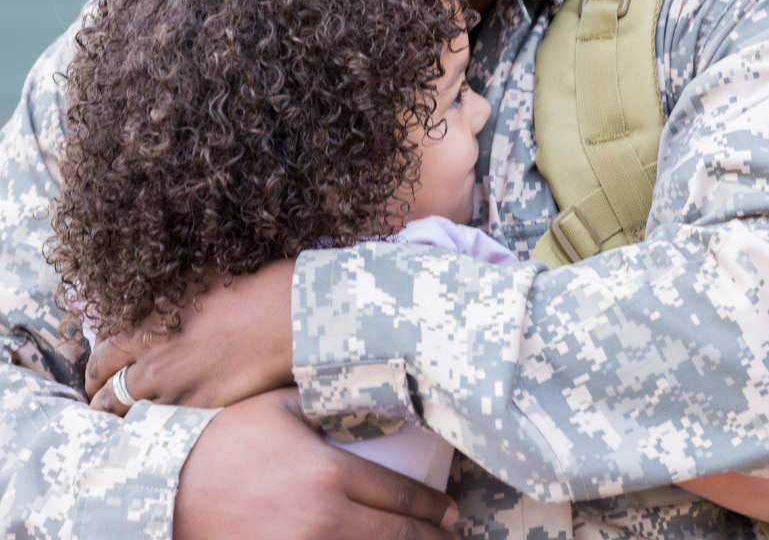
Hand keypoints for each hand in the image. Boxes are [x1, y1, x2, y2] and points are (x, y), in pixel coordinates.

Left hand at [87, 259, 295, 412]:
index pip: (107, 338)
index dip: (103, 354)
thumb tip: (168, 295)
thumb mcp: (209, 276)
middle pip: (102, 371)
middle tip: (98, 392)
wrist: (288, 318)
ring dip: (113, 409)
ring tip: (116, 415)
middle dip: (96, 385)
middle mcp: (150, 344)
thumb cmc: (260, 289)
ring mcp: (167, 378)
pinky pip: (152, 419)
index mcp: (153, 310)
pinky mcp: (188, 404)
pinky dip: (146, 422)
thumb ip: (179, 291)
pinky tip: (153, 423)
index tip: (106, 362)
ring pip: (117, 404)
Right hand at [174, 388, 458, 539]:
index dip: (434, 509)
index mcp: (328, 473)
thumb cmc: (225, 440)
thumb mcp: (280, 408)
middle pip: (396, 539)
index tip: (453, 511)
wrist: (164, 490)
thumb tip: (366, 394)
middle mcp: (324, 520)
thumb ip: (327, 405)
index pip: (400, 497)